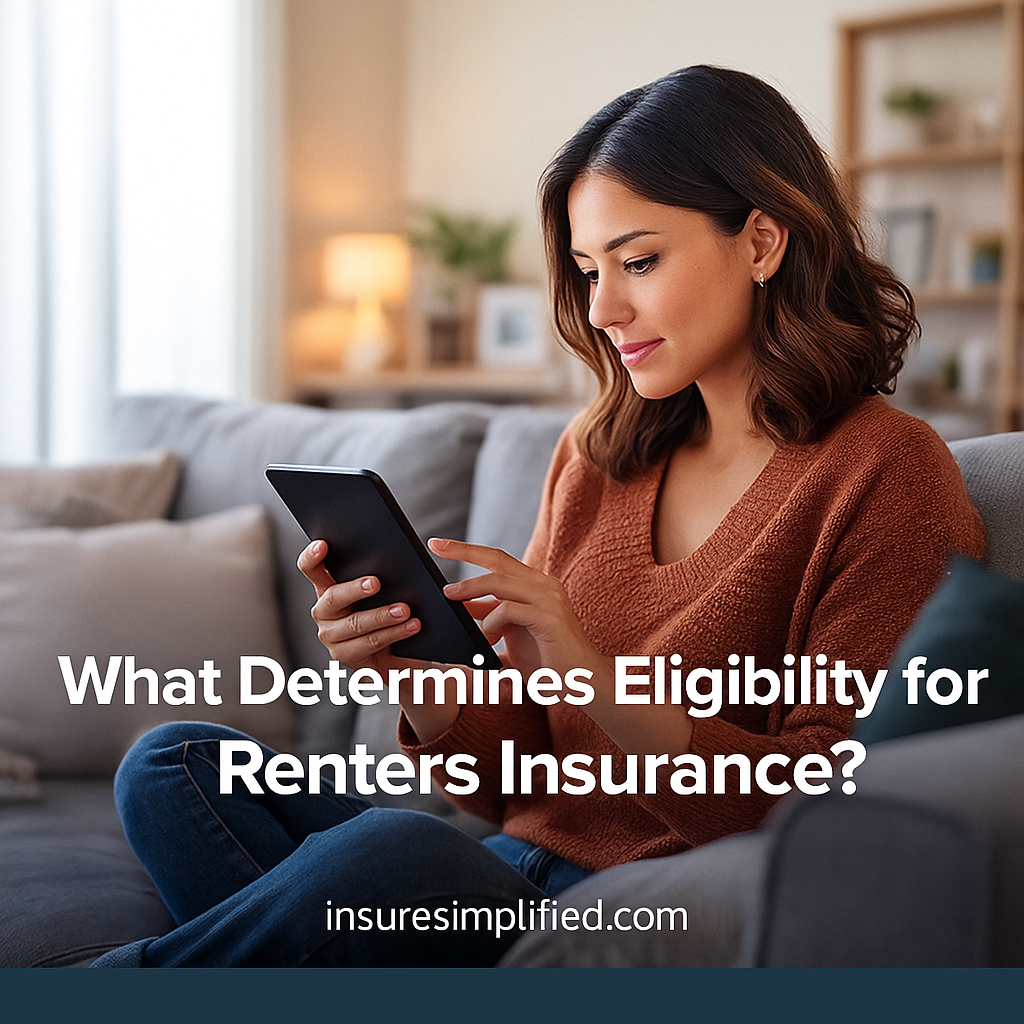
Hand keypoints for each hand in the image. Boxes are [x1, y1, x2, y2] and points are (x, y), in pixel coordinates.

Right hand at [297, 540, 461, 742]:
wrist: (398, 654)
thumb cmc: (388, 612)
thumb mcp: (383, 592)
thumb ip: (379, 575)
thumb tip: (395, 556)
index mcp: (328, 588)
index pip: (311, 569)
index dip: (312, 557)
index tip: (323, 544)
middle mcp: (323, 611)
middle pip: (333, 597)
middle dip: (355, 589)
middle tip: (377, 582)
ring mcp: (331, 636)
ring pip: (355, 623)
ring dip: (382, 616)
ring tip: (405, 609)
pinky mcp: (346, 656)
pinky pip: (370, 643)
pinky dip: (394, 633)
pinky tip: (412, 626)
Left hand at [432, 537, 693, 754]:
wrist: (584, 683)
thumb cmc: (547, 660)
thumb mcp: (510, 633)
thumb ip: (490, 617)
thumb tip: (461, 606)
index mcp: (536, 585)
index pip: (498, 559)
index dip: (468, 549)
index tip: (438, 544)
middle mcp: (544, 585)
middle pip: (497, 559)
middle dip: (463, 551)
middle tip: (435, 547)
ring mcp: (549, 599)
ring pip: (500, 582)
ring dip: (470, 590)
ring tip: (450, 598)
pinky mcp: (549, 618)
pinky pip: (510, 610)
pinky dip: (491, 621)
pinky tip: (488, 638)